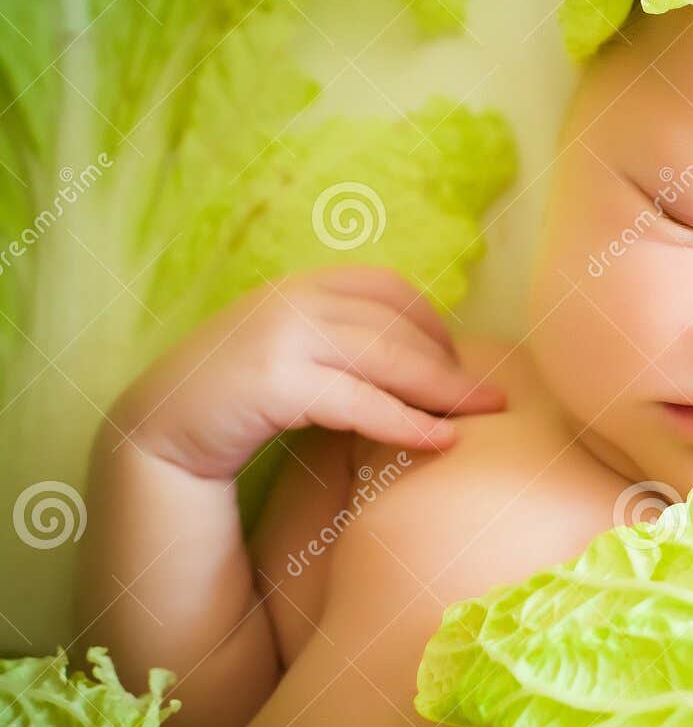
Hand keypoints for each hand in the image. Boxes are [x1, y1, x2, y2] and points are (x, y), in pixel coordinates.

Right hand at [110, 265, 505, 478]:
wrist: (162, 429)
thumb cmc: (244, 397)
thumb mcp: (300, 353)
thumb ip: (347, 341)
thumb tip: (428, 356)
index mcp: (305, 285)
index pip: (392, 290)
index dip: (436, 324)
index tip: (462, 362)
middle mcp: (294, 299)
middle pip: (398, 325)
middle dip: (451, 363)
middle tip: (495, 396)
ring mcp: (281, 336)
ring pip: (385, 358)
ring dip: (442, 390)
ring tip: (483, 416)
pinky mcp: (272, 382)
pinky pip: (358, 402)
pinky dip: (406, 422)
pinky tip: (440, 441)